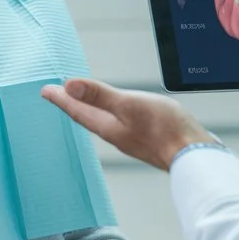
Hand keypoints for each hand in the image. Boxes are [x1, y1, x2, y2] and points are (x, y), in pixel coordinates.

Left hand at [41, 79, 216, 170]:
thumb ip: (100, 95)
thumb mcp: (129, 104)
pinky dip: (110, 115)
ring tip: (82, 103)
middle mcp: (116, 135)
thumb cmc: (165, 129)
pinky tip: (117, 114)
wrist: (193, 154)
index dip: (61, 99)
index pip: (78, 110)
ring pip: (102, 122)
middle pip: (87, 117)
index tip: (45, 90)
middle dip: (72, 104)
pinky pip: (119, 124)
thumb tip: (69, 85)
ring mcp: (131, 139)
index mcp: (108, 127)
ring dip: (89, 110)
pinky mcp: (146, 139)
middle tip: (57, 95)